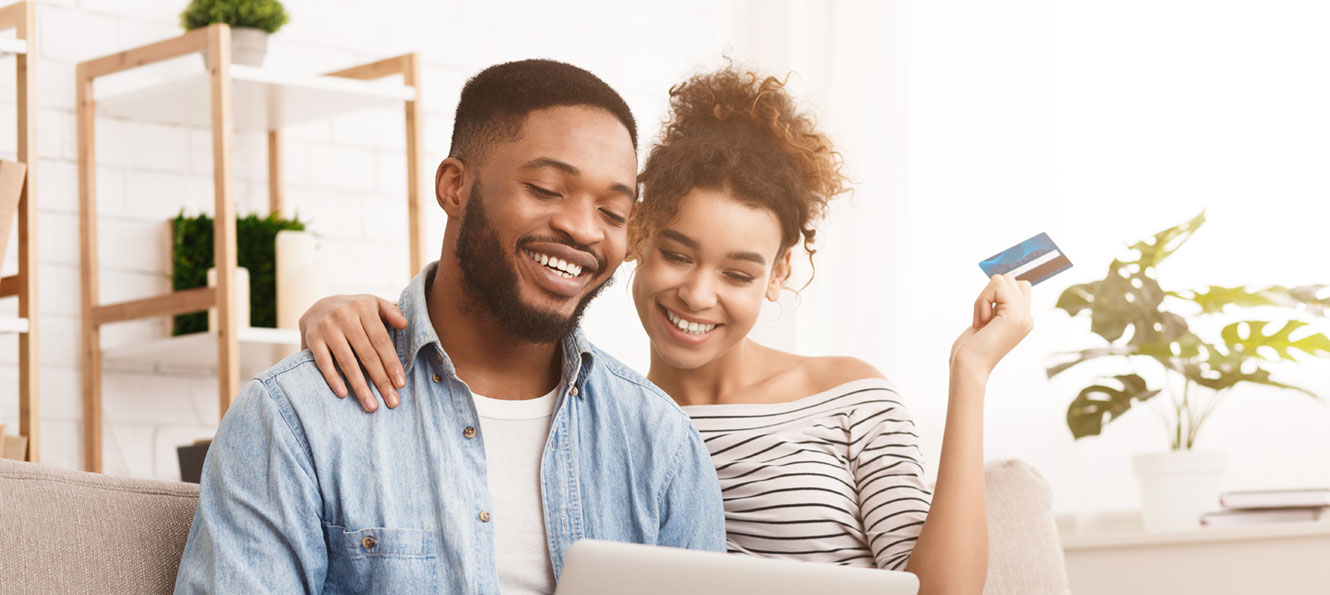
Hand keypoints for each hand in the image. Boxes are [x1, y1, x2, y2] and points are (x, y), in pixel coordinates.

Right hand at [299, 294, 408, 411]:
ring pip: (346, 361)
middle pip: (366, 353)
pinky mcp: (312, 338)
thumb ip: (391, 312)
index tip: (400, 384)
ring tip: (371, 405)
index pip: (381, 340)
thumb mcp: (373, 304)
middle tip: (392, 401)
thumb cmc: (354, 311)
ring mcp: (327, 327)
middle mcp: (344, 315)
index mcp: (364, 307)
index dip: (391, 363)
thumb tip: (404, 324)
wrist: (318, 305)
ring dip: (359, 386)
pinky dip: (333, 378)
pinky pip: (323, 362)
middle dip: (381, 380)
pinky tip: (343, 394)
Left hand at [950, 273, 1033, 379]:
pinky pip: (997, 286)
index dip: (997, 292)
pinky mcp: (1014, 314)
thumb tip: (999, 278)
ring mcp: (1023, 316)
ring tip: (981, 320)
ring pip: (1003, 280)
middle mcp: (1027, 318)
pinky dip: (982, 300)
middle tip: (982, 318)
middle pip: (1011, 280)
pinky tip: (981, 321)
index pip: (1020, 286)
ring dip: (984, 297)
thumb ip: (996, 303)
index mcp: (1023, 320)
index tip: (985, 314)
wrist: (969, 366)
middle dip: (989, 292)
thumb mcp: (986, 320)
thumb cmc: (971, 347)